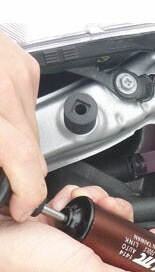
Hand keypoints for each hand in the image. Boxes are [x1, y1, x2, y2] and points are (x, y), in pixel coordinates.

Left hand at [0, 29, 46, 221]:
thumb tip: (0, 180)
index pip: (24, 157)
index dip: (28, 190)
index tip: (21, 205)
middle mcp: (6, 85)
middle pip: (33, 148)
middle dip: (19, 171)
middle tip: (3, 179)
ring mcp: (20, 74)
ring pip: (34, 132)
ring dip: (17, 146)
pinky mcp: (27, 67)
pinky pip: (31, 110)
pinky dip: (15, 121)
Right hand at [0, 185, 154, 271]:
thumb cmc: (28, 264)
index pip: (129, 270)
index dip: (141, 251)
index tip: (150, 235)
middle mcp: (80, 268)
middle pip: (116, 239)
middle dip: (118, 218)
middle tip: (111, 210)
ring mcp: (66, 247)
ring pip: (99, 220)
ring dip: (97, 204)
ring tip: (86, 201)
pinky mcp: (52, 227)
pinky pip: (75, 208)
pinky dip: (73, 199)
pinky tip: (66, 201)